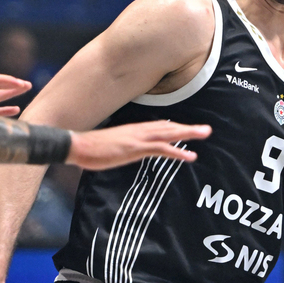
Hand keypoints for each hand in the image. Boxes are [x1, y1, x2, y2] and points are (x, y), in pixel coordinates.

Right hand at [67, 121, 210, 169]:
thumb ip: (122, 145)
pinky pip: (161, 149)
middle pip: (168, 127)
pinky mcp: (135, 148)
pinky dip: (177, 152)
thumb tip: (126, 149)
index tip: (187, 129)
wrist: (77, 145)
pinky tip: (190, 156)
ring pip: (169, 133)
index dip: (174, 128)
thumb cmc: (90, 147)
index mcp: (133, 130)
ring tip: (204, 134)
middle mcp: (138, 131)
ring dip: (188, 133)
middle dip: (188, 128)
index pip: (159, 126)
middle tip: (206, 129)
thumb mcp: (111, 144)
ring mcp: (138, 139)